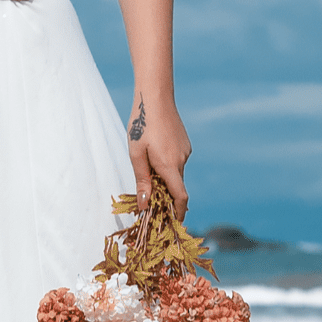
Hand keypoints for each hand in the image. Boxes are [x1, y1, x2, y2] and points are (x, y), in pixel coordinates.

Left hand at [129, 99, 190, 216]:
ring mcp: (185, 150)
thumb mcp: (136, 154)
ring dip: (164, 178)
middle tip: (149, 199)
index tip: (174, 224)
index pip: (180, 197)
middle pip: (175, 186)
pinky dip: (167, 165)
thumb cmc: (141, 124)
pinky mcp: (184, 143)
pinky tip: (153, 152)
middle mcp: (181, 160)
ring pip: (175, 173)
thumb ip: (142, 181)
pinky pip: (176, 161)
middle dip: (165, 196)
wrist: (155, 96)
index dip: (178, 213)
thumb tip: (144, 206)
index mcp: (169, 165)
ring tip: (145, 167)